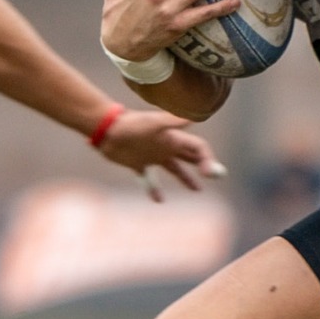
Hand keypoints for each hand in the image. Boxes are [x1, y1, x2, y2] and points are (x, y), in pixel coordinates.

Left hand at [96, 108, 224, 200]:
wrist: (106, 129)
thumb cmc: (130, 124)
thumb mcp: (153, 122)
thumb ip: (172, 121)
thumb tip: (193, 117)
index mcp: (173, 138)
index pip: (198, 148)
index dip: (208, 159)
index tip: (210, 174)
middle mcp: (165, 147)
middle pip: (190, 157)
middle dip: (203, 167)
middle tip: (214, 177)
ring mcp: (152, 156)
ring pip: (174, 168)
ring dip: (186, 178)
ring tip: (197, 190)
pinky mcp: (138, 164)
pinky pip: (149, 179)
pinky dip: (153, 189)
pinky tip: (159, 200)